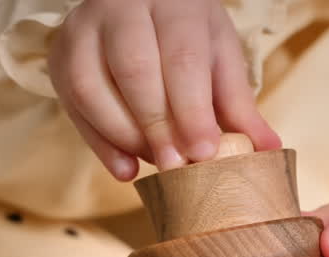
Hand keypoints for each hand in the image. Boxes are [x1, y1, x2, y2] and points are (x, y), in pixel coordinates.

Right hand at [47, 0, 280, 179]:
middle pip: (135, 69)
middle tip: (177, 167)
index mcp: (173, 2)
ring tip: (154, 163)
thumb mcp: (218, 56)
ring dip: (125, 136)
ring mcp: (84, 29)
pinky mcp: (61, 56)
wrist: (138, 4)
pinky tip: (125, 168)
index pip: (182, 56)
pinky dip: (99, 144)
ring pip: (92, 87)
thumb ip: (238, 103)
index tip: (204, 151)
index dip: (192, 108)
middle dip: (157, 126)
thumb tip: (268, 150)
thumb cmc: (186, 35)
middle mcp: (122, 7)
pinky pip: (71, 105)